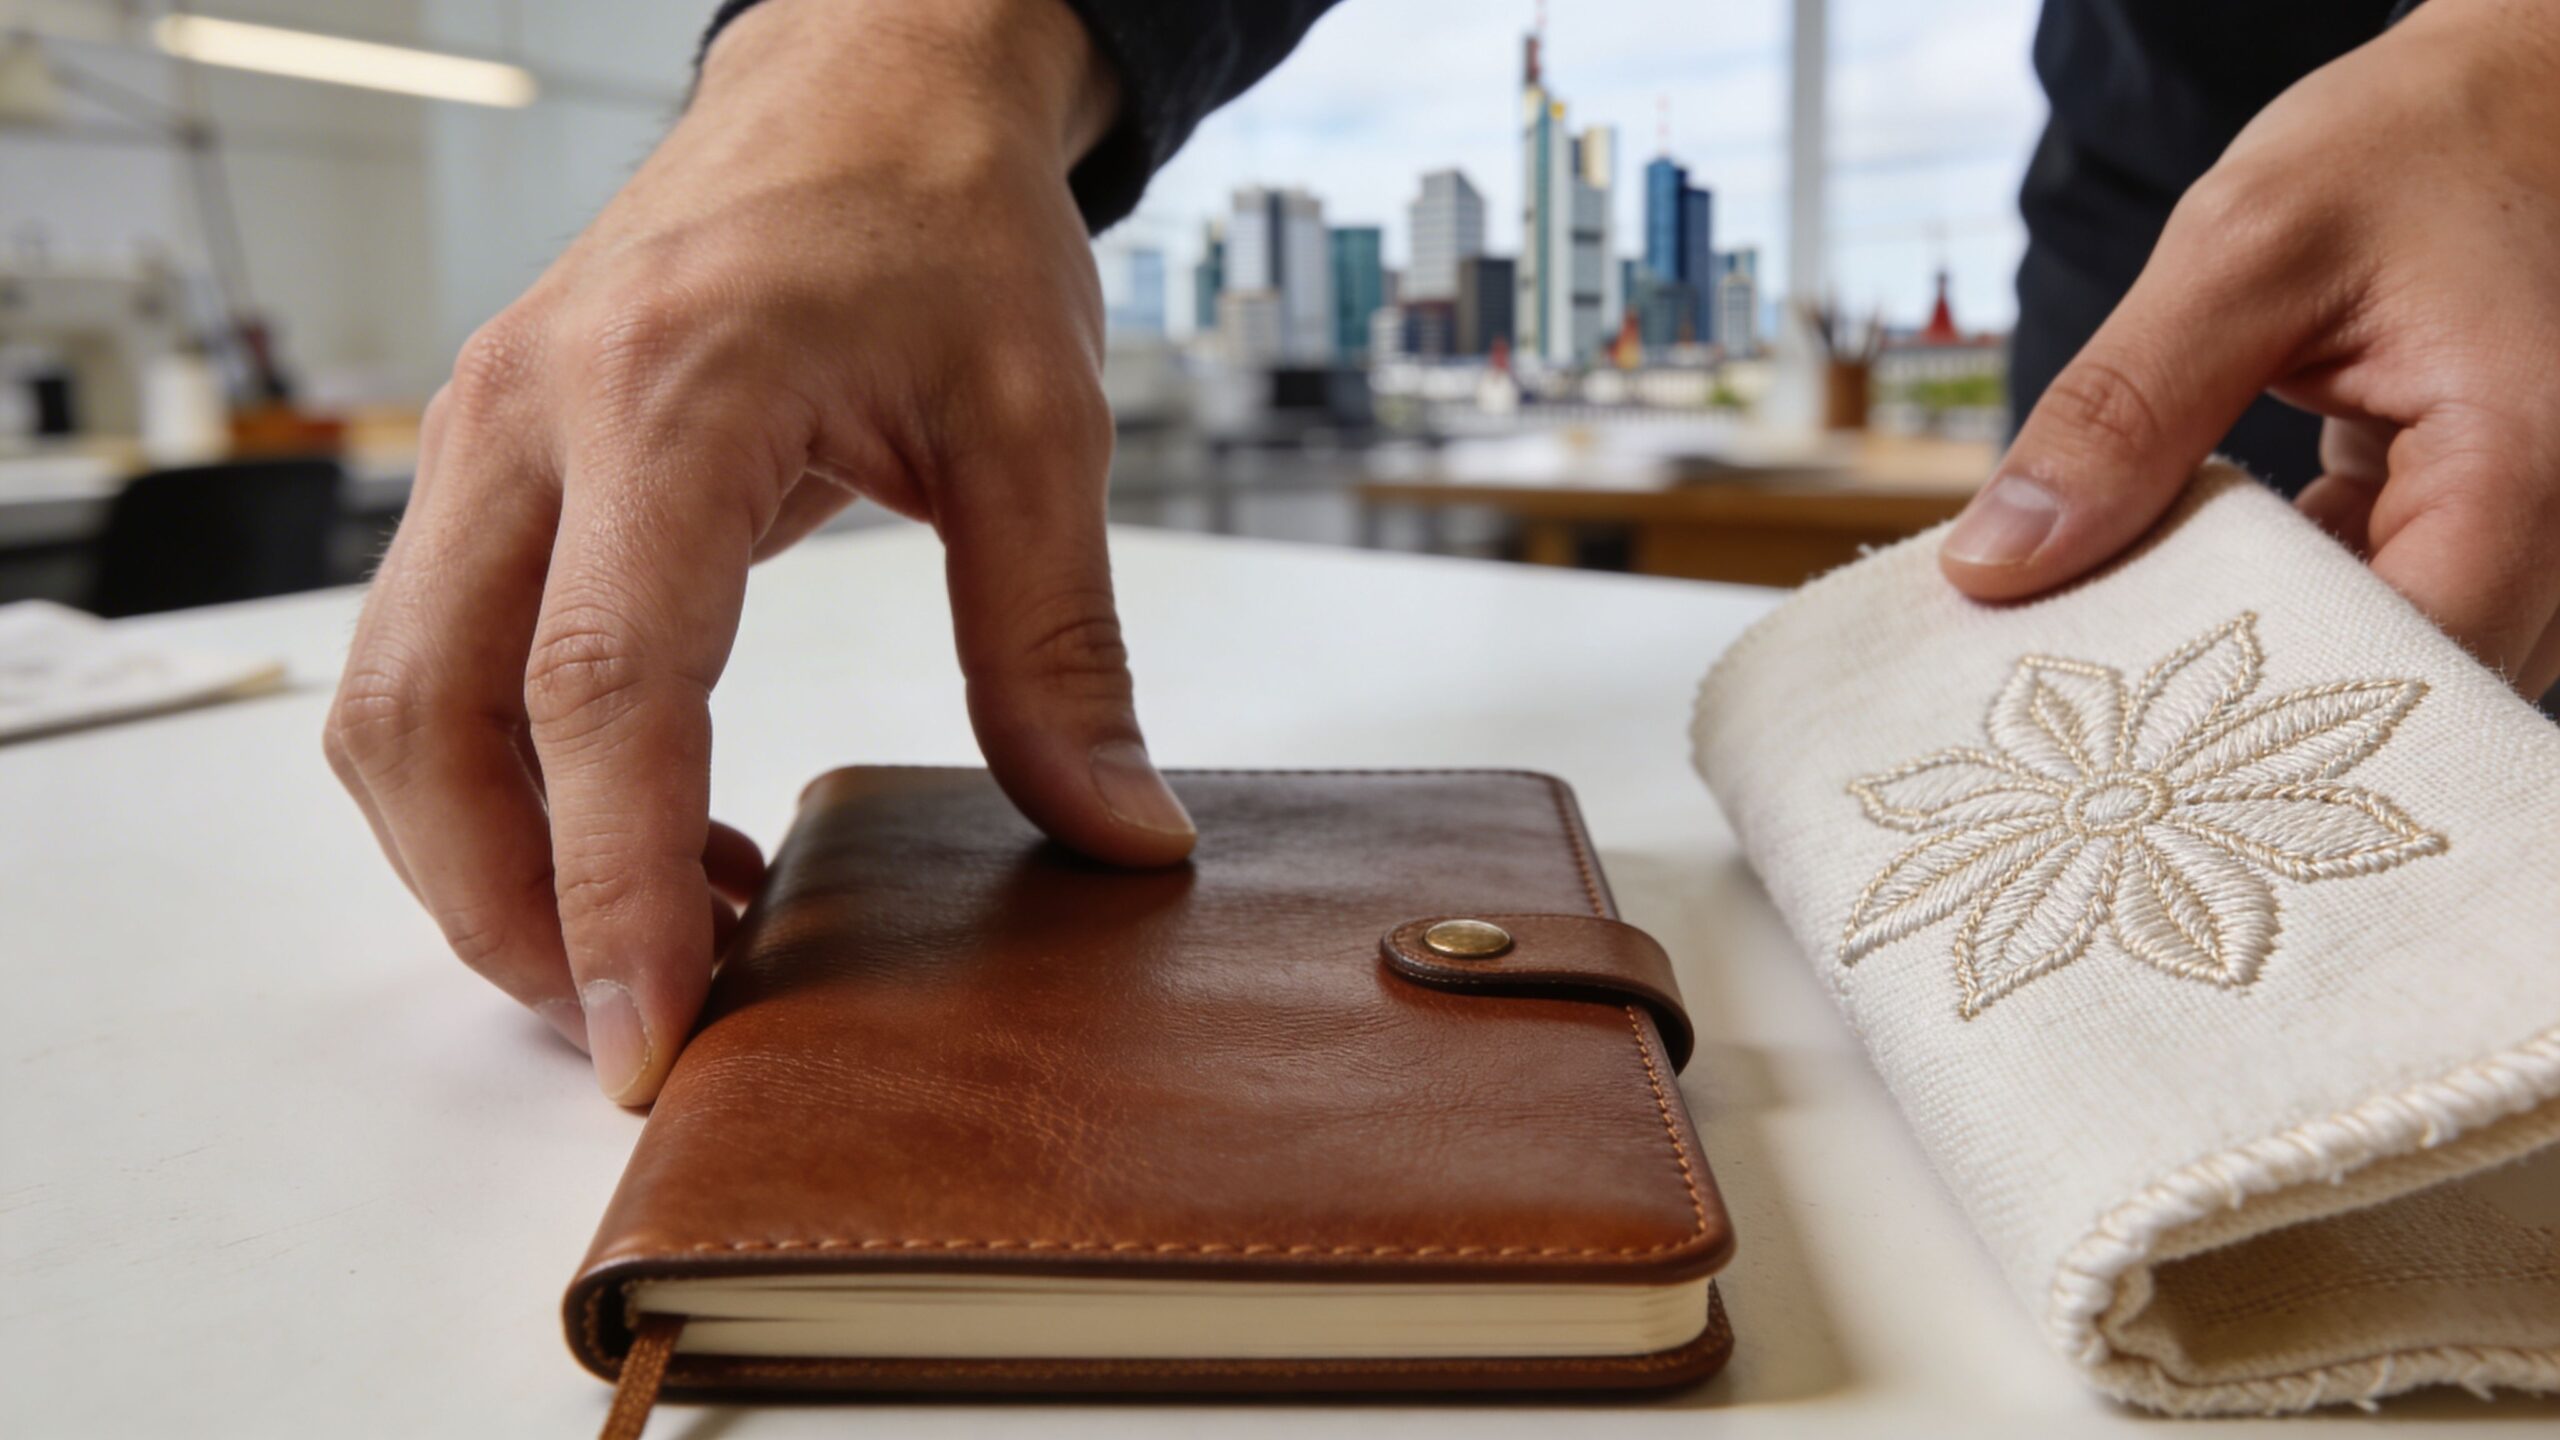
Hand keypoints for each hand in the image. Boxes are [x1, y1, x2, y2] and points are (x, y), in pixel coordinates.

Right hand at [323, 0, 1192, 1105]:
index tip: (653, 1037)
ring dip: (487, 862)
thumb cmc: (939, 217)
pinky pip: (431, 662)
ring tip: (661, 941)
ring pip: (394, 706)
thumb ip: (1059, 645)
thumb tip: (1119, 836)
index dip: (613, 885)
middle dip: (509, 912)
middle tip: (643, 1028)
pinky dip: (503, 784)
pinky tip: (648, 828)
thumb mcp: (1038, 427)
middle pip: (428, 724)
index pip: (599, 688)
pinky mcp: (489, 467)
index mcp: (667, 397)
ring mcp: (483, 440)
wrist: (861, 84)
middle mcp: (528, 420)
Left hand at [1941, 0, 2559, 697]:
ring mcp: (2521, 547)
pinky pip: (2364, 614)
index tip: (2087, 687)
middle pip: (2387, 689)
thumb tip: (1995, 562)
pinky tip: (2153, 588)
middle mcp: (2554, 536)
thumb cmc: (2408, 149)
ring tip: (2095, 627)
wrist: (2502, 107)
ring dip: (2237, 649)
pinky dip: (2258, 606)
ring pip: (2371, 664)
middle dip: (2221, 693)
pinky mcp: (2463, 538)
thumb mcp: (2244, 250)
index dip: (2243, 703)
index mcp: (2531, 469)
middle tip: (2056, 675)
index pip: (2400, 662)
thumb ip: (2122, 410)